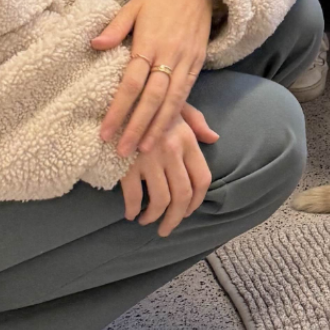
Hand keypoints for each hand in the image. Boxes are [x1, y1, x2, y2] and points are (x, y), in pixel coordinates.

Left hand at [95, 0, 215, 157]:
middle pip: (153, 97)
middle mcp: (170, 54)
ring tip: (145, 149)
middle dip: (138, 126)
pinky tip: (166, 129)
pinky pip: (187, 91)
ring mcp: (187, 59)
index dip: (118, 109)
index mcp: (149, 42)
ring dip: (159, 126)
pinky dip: (177, 113)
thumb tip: (95, 46)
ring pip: (173, 99)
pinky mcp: (199, 62)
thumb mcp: (134, 5)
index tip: (105, 131)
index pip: (131, 82)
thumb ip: (115, 27)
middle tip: (123, 151)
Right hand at [118, 109, 216, 236]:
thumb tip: (214, 138)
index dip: (196, 201)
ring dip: (154, 217)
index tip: (186, 212)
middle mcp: (172, 151)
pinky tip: (131, 213)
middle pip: (182, 195)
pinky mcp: (127, 164)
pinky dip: (132, 210)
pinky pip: (134, 196)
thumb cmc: (147, 105)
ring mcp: (149, 158)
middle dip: (175, 218)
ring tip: (146, 221)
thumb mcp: (177, 107)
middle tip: (167, 229)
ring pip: (160, 200)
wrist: (115, 100)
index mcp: (187, 140)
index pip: (202, 178)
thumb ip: (197, 123)